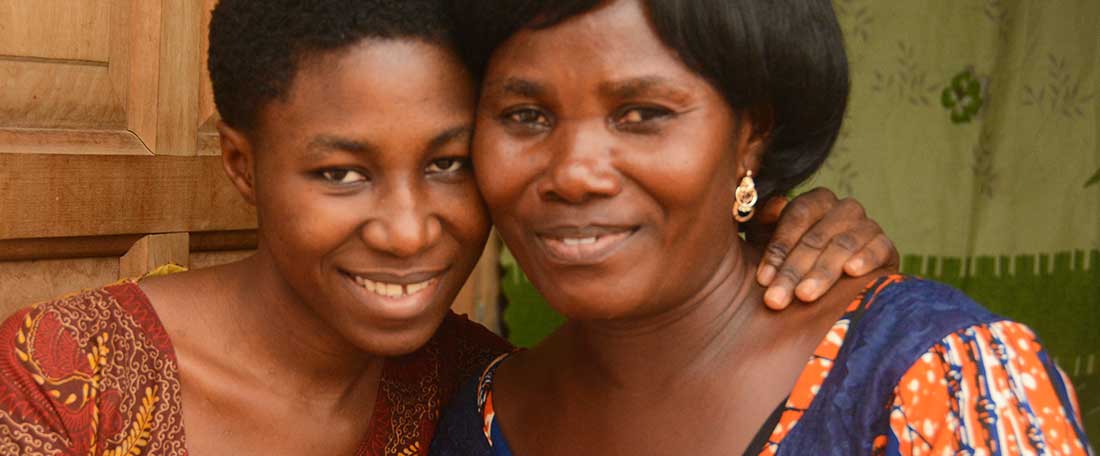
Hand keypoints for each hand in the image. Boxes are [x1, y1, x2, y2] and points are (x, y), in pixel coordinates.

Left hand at [746, 188, 898, 309]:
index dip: (779, 248)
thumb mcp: (770, 245)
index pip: (797, 216)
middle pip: (817, 236)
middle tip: (776, 299)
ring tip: (804, 296)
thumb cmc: (794, 264)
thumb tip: (773, 205)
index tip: (762, 279)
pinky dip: (865, 258)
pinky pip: (879, 248)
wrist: (836, 295)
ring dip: (822, 272)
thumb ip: (764, 224)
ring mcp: (867, 226)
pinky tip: (851, 271)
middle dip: (793, 270)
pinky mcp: (887, 247)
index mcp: (815, 202)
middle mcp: (843, 209)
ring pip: (843, 245)